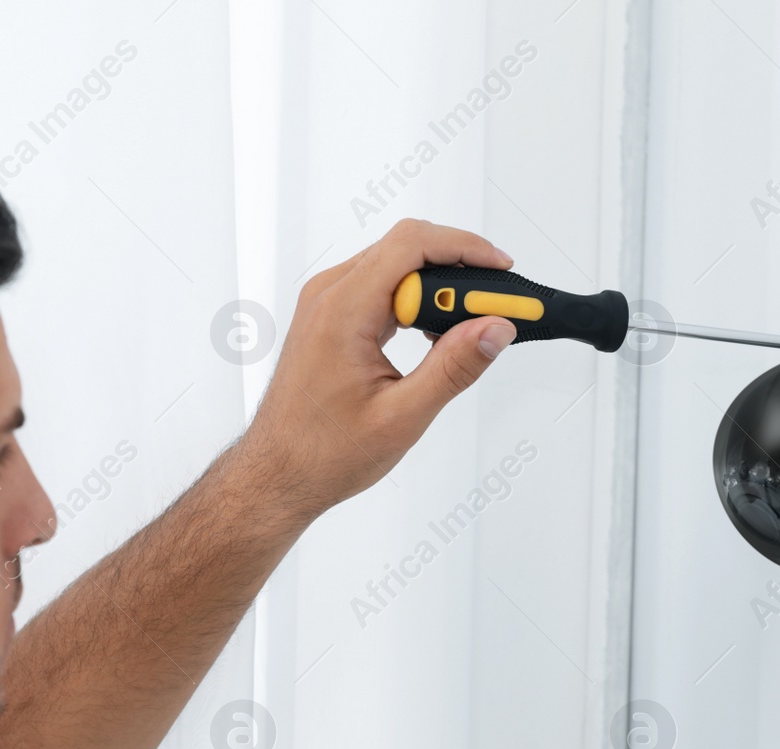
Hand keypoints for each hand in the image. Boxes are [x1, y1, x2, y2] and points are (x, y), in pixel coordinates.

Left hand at [239, 218, 517, 516]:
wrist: (279, 473)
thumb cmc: (324, 453)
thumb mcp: (403, 415)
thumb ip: (454, 367)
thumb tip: (496, 328)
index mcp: (342, 310)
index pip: (412, 245)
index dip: (465, 247)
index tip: (500, 270)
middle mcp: (328, 295)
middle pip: (406, 248)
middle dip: (457, 267)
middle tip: (494, 305)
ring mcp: (326, 303)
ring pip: (394, 265)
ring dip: (436, 286)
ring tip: (467, 326)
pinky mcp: (330, 317)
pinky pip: (379, 286)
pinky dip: (414, 299)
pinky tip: (433, 334)